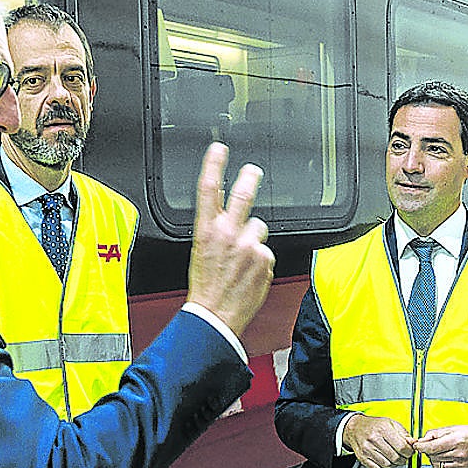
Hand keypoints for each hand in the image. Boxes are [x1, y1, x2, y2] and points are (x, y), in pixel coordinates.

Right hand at [186, 143, 274, 335]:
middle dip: (249, 178)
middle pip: (243, 195)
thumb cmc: (205, 289)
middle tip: (253, 171)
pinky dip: (261, 262)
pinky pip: (267, 253)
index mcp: (206, 231)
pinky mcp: (265, 260)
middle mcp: (228, 234)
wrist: (214, 317)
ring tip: (242, 261)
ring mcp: (249, 246)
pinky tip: (249, 274)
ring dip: (254, 241)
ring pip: (259, 229)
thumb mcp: (201, 253)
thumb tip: (229, 222)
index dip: (214, 164)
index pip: (208, 189)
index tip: (219, 149)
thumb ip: (216, 233)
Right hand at [344, 415, 413, 467]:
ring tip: (394, 457)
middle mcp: (374, 439)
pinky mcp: (362, 458)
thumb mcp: (391, 423)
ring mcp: (367, 450)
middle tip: (404, 456)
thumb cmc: (375, 425)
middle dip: (403, 459)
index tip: (410, 452)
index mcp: (383, 429)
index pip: (402, 447)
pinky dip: (384, 467)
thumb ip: (404, 434)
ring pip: (387, 465)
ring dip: (394, 464)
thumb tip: (413, 443)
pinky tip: (385, 460)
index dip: (409, 452)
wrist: (355, 428)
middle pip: (395, 458)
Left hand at [411, 426, 467, 467]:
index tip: (417, 445)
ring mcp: (461, 465)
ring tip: (442, 453)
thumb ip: (437, 433)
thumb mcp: (455, 428)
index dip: (421, 447)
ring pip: (436, 465)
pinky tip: (445, 461)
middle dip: (429, 451)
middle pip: (433, 456)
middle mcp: (459, 454)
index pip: (432, 447)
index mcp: (456, 441)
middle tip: (435, 446)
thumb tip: (423, 439)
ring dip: (435, 459)